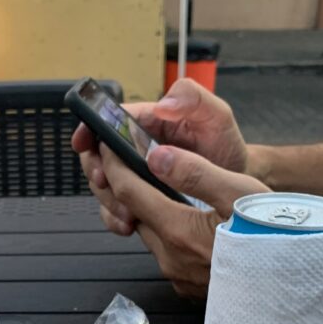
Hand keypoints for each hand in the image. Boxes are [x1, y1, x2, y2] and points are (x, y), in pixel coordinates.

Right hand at [72, 78, 247, 212]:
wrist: (237, 185)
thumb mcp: (217, 117)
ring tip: (125, 211)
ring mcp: (136, 175)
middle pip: (99, 154)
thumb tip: (163, 104)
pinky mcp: (140, 199)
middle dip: (97, 169)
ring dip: (108, 198)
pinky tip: (129, 224)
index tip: (84, 143)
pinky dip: (116, 217)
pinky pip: (117, 207)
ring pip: (105, 184)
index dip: (91, 129)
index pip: (110, 119)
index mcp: (149, 121)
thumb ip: (194, 99)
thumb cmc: (226, 148)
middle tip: (105, 182)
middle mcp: (136, 147)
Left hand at [96, 144, 268, 297]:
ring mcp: (179, 276)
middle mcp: (171, 258)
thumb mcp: (242, 194)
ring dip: (146, 209)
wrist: (295, 285)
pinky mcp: (189, 287)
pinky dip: (165, 230)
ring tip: (153, 182)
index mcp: (179, 232)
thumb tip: (156, 157)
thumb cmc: (277, 236)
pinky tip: (180, 216)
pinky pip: (166, 252)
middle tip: (123, 157)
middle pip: (134, 214)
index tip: (106, 142)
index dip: (114, 163)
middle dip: (125, 185)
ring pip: (150, 234)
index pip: (128, 191)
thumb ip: (197, 173)